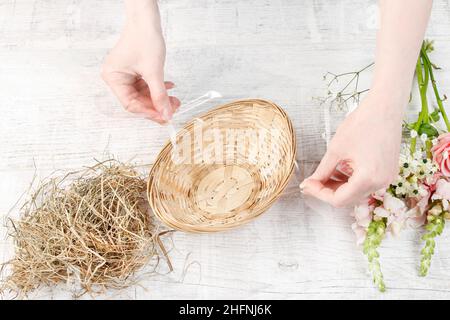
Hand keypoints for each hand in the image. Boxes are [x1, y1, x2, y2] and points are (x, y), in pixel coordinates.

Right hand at [101, 1, 179, 123]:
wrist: (147, 20)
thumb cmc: (144, 38)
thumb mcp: (154, 71)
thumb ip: (160, 95)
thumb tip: (166, 114)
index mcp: (113, 77)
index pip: (130, 104)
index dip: (148, 112)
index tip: (164, 116)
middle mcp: (116, 78)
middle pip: (137, 101)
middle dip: (156, 105)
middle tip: (172, 110)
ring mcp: (125, 75)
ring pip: (143, 95)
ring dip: (159, 98)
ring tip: (174, 100)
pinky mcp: (134, 72)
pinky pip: (146, 86)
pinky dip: (157, 88)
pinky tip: (169, 88)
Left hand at [300, 93, 402, 206]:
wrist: (385, 107)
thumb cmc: (362, 123)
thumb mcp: (336, 150)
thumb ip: (322, 171)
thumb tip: (310, 183)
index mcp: (368, 179)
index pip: (339, 200)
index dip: (319, 194)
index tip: (307, 185)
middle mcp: (381, 183)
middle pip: (348, 198)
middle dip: (328, 191)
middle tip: (312, 181)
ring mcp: (386, 178)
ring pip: (356, 192)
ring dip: (338, 186)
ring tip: (325, 173)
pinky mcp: (387, 172)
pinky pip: (365, 183)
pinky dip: (350, 180)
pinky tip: (339, 169)